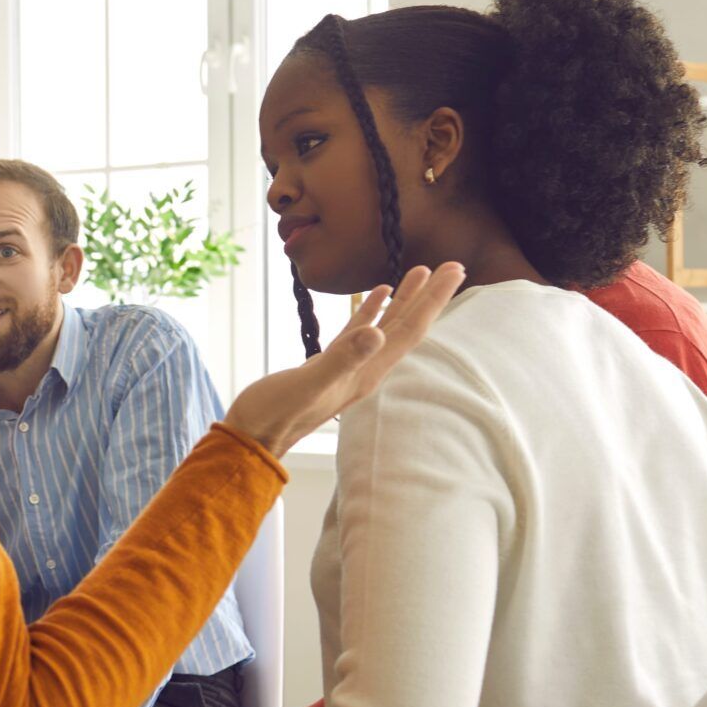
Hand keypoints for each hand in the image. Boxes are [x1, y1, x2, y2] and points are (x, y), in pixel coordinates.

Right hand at [221, 264, 462, 454]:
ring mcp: (349, 368)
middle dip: (431, 296)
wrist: (250, 440)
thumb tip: (376, 332)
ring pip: (387, 328)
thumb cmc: (274, 415)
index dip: (434, 299)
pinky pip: (360, 332)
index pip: (411, 330)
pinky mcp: (329, 365)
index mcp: (368, 372)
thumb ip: (342, 359)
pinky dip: (372, 311)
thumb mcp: (308, 384)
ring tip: (420, 272)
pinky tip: (378, 294)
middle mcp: (366, 370)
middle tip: (453, 265)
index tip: (455, 269)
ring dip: (406, 301)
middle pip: (407, 327)